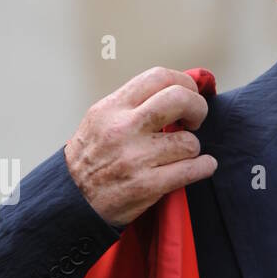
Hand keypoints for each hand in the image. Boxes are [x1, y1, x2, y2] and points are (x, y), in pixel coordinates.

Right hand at [64, 67, 215, 226]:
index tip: (190, 95)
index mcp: (112, 107)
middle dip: (198, 108)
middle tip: (196, 120)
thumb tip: (175, 91)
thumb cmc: (91, 158)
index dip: (185, 82)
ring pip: (189, 141)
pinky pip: (192, 169)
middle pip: (179, 99)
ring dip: (193, 147)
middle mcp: (123, 128)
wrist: (72, 200)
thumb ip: (132, 104)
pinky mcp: (147, 185)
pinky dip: (204, 166)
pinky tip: (202, 166)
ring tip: (183, 153)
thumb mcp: (100, 120)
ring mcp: (136, 157)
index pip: (159, 77)